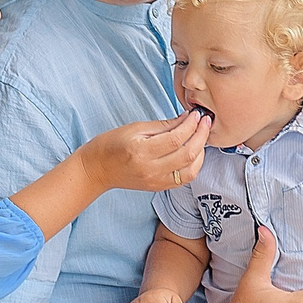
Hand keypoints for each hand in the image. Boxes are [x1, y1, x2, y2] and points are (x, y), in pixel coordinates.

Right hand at [79, 109, 210, 195]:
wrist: (98, 169)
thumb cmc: (112, 145)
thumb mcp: (135, 128)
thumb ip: (163, 125)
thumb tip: (187, 118)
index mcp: (142, 152)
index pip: (176, 139)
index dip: (190, 125)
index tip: (196, 115)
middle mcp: (151, 170)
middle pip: (187, 155)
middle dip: (201, 135)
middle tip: (205, 121)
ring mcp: (156, 182)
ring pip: (191, 170)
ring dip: (201, 152)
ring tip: (202, 136)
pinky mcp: (159, 188)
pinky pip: (185, 179)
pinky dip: (195, 164)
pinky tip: (195, 151)